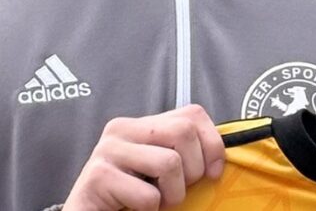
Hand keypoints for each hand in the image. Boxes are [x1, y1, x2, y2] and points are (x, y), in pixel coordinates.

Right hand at [64, 104, 225, 210]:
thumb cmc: (128, 197)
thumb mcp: (157, 169)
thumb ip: (179, 153)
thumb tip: (218, 158)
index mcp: (139, 123)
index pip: (192, 114)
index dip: (212, 144)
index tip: (212, 173)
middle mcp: (121, 129)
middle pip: (184, 132)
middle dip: (192, 170)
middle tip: (176, 191)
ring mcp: (107, 150)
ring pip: (169, 163)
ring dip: (172, 195)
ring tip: (157, 202)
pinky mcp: (98, 176)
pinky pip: (148, 195)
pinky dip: (151, 210)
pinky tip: (136, 209)